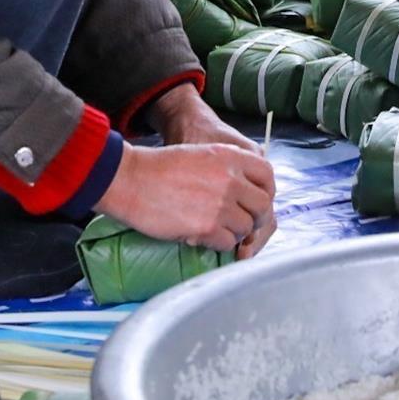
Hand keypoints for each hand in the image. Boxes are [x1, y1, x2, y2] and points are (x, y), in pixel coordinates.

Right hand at [146, 87, 275, 256]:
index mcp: (231, 156)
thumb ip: (228, 170)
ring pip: (246, 228)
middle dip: (254, 218)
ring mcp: (221, 204)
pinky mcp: (207, 226)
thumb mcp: (201, 155)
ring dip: (234, 232)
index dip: (265, 192)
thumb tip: (246, 194)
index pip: (267, 176)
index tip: (256, 202)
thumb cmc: (160, 168)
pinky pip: (227, 243)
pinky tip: (202, 236)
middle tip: (240, 223)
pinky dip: (217, 244)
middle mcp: (231, 179)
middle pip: (262, 206)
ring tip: (215, 228)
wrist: (131, 180)